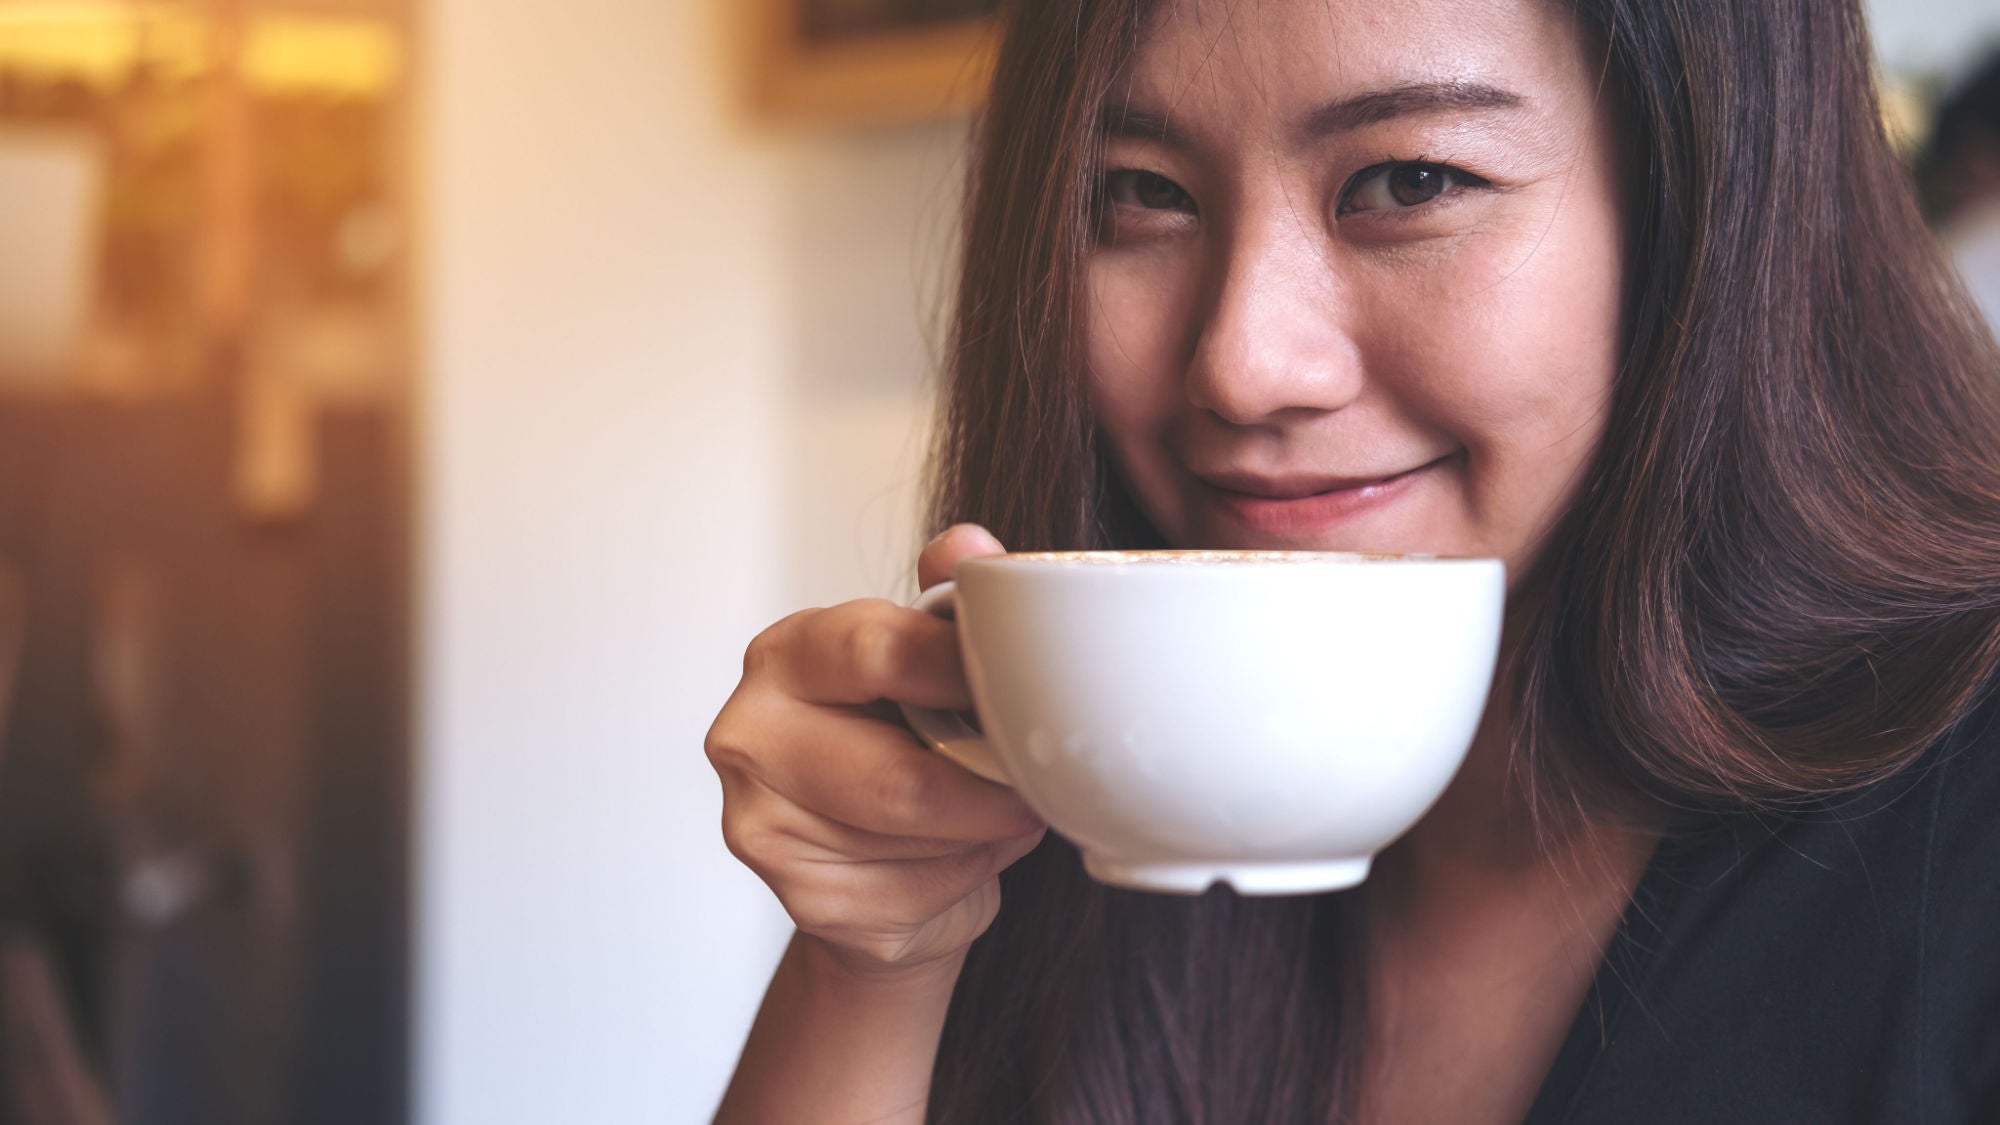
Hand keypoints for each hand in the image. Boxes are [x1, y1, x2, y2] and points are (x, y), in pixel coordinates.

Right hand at [706, 524, 1044, 978]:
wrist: (871, 862)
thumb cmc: (905, 747)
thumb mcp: (929, 664)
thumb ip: (948, 608)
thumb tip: (970, 549)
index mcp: (785, 655)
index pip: (875, 652)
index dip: (963, 670)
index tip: (1020, 685)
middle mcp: (750, 736)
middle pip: (898, 778)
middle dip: (989, 786)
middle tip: (1036, 778)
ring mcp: (762, 825)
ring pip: (920, 839)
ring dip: (985, 833)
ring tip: (995, 811)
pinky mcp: (802, 900)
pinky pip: (919, 892)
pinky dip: (966, 878)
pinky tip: (957, 858)